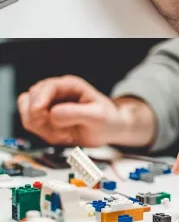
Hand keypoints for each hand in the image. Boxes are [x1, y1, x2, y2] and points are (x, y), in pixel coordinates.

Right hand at [16, 76, 154, 147]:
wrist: (107, 131)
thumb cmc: (107, 120)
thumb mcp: (98, 117)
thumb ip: (76, 113)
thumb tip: (52, 113)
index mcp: (71, 85)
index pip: (48, 86)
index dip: (40, 98)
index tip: (38, 111)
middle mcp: (56, 92)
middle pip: (31, 99)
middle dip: (41, 118)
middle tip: (62, 132)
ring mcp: (47, 104)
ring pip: (27, 113)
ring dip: (42, 128)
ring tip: (64, 134)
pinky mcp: (43, 117)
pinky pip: (31, 125)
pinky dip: (42, 133)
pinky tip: (60, 136)